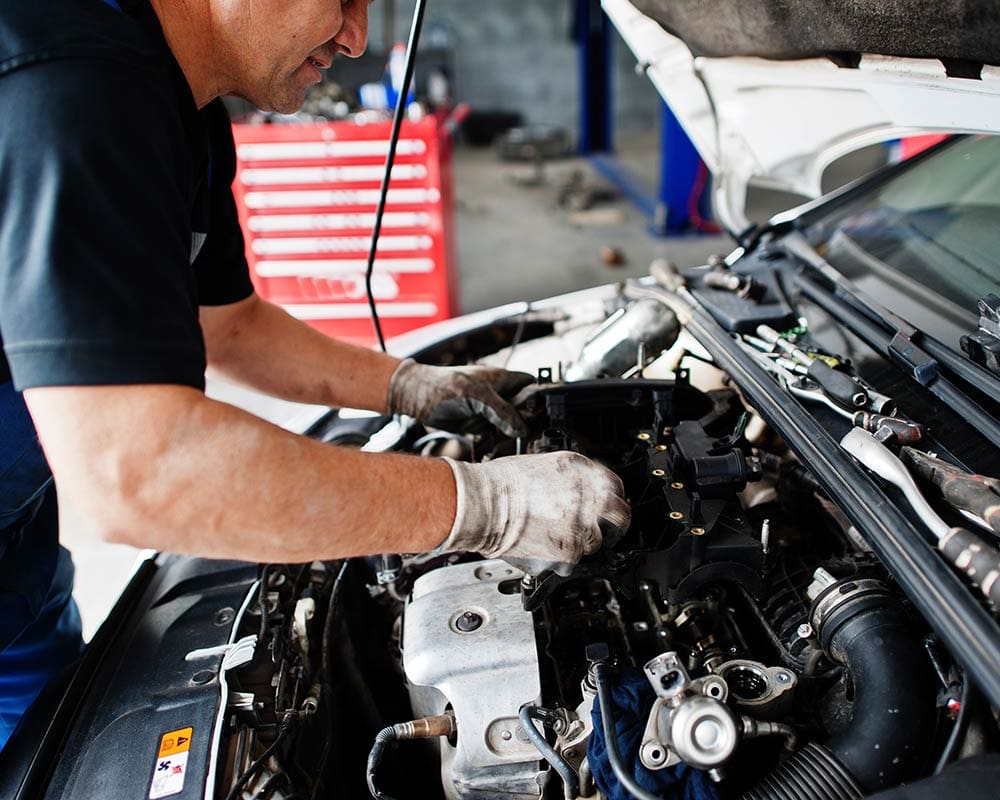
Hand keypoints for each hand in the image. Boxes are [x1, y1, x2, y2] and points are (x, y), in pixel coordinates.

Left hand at [386, 358, 533, 436]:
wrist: (415, 396)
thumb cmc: (443, 385)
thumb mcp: (476, 395)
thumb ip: (500, 411)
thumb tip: (521, 428)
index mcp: (503, 379)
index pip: (532, 387)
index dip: (540, 401)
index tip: (544, 418)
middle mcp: (499, 395)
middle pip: (524, 411)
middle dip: (526, 425)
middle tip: (527, 439)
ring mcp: (489, 411)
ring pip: (510, 426)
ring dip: (511, 438)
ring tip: (509, 447)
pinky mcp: (479, 424)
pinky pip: (495, 436)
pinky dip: (496, 444)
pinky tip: (494, 450)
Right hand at [437, 452, 630, 575]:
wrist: (482, 503)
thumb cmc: (502, 483)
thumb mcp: (546, 465)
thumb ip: (572, 480)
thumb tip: (583, 494)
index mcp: (583, 471)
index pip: (617, 489)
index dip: (609, 502)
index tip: (604, 510)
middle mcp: (589, 497)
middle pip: (620, 518)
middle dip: (611, 528)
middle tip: (596, 532)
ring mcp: (581, 526)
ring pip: (595, 544)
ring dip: (578, 545)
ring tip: (551, 537)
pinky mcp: (569, 552)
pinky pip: (572, 562)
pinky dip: (558, 560)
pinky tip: (540, 546)